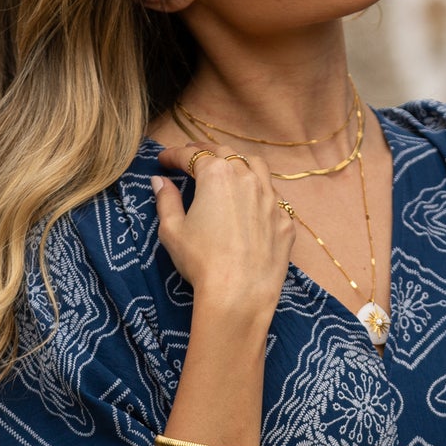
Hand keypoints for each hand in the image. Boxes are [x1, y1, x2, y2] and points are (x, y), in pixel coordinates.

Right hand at [151, 144, 294, 321]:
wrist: (240, 293)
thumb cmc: (201, 261)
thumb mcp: (173, 230)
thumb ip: (166, 200)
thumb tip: (160, 181)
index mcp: (216, 175)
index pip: (191, 155)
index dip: (173, 155)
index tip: (163, 159)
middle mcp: (247, 178)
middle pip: (225, 153)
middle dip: (205, 152)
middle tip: (191, 158)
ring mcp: (271, 198)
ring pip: (255, 166)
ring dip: (237, 162)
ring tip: (226, 168)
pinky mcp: (285, 220)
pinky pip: (272, 195)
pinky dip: (258, 190)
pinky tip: (251, 200)